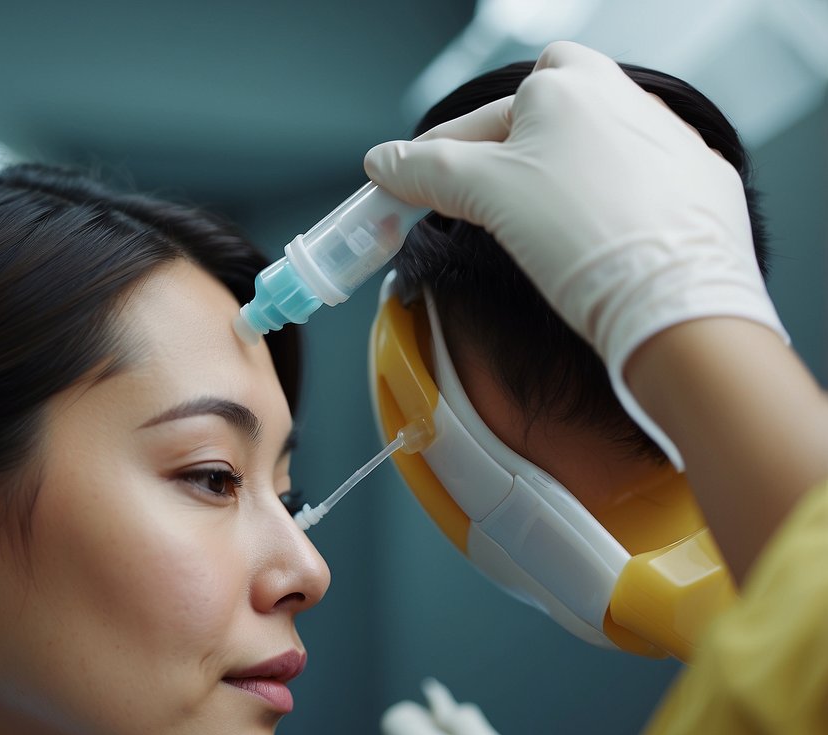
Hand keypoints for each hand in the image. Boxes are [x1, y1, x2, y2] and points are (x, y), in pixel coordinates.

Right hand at [363, 41, 786, 468]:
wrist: (675, 303)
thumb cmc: (586, 239)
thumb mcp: (483, 194)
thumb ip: (425, 170)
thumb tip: (384, 163)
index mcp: (567, 84)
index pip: (477, 119)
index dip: (434, 159)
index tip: (410, 187)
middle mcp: (623, 97)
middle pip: (539, 116)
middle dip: (507, 150)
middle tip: (486, 199)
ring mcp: (667, 138)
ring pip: (588, 146)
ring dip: (557, 178)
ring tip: (543, 229)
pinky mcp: (697, 182)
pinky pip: (634, 181)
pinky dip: (608, 204)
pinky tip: (595, 241)